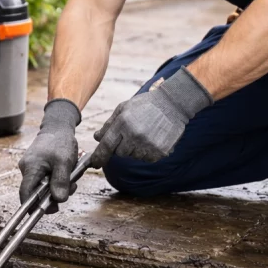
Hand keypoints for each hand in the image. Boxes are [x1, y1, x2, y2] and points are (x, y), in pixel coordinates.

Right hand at [18, 99, 80, 212]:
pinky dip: (57, 180)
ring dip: (58, 186)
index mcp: (30, 168)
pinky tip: (67, 173)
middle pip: (36, 192)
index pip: (25, 194)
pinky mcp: (38, 166)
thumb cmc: (60, 142)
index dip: (32, 207)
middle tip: (70, 189)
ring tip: (72, 178)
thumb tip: (58, 200)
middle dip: (53, 195)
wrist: (58, 126)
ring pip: (43, 186)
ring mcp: (31, 167)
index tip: (44, 212)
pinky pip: (46, 179)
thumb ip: (61, 181)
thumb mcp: (64, 162)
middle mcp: (27, 169)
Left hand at [90, 67, 211, 167]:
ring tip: (145, 133)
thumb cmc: (145, 104)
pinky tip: (153, 138)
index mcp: (123, 123)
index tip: (94, 164)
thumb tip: (97, 138)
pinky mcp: (160, 151)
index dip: (99, 156)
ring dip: (135, 149)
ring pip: (134, 156)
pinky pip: (147, 158)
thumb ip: (109, 124)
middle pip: (120, 153)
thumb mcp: (123, 108)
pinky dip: (147, 152)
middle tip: (132, 133)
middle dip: (122, 146)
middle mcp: (134, 135)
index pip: (106, 145)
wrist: (173, 104)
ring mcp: (148, 144)